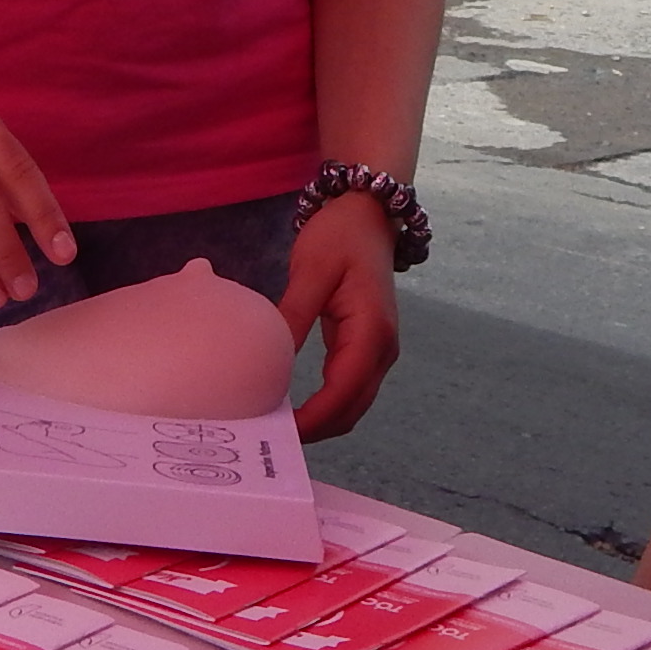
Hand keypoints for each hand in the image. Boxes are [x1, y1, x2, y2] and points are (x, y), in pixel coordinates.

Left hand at [283, 191, 400, 440]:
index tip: (276, 432)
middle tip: (267, 437)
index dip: (312, 420)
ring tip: (275, 426)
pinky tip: (292, 407)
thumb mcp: (311, 271)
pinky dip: (325, 406)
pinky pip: (348, 389)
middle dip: (314, 430)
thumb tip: (269, 362)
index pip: (343, 392)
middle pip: (352, 410)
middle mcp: (383, 349)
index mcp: (372, 331)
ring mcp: (379, 351)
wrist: (368, 212)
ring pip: (352, 405)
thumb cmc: (340, 235)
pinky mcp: (367, 347)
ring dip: (320, 423)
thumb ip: (293, 317)